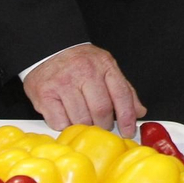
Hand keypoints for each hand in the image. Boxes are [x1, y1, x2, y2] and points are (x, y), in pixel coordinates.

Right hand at [23, 44, 146, 137]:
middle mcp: (83, 72)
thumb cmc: (80, 63)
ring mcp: (63, 83)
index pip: (121, 95)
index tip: (128, 131)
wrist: (49, 51)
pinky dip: (66, 126)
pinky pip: (60, 122)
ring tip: (84, 120)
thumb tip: (139, 112)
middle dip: (105, 125)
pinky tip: (67, 117)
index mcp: (103, 65)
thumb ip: (124, 90)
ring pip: (81, 119)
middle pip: (101, 110)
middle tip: (103, 126)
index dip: (127, 117)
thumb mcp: (106, 68)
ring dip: (85, 126)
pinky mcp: (45, 94)